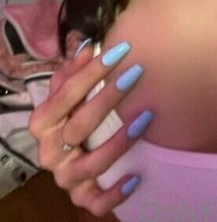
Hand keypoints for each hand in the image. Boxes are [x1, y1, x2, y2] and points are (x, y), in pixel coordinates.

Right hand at [29, 40, 152, 216]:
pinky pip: (96, 201)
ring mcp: (65, 177)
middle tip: (136, 73)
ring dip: (118, 142)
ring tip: (144, 118)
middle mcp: (49, 152)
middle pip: (79, 126)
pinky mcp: (81, 197)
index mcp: (43, 122)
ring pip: (90, 165)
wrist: (72, 157)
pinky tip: (136, 176)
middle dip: (108, 98)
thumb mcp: (68, 93)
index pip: (65, 94)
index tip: (120, 52)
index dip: (91, 72)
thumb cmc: (71, 116)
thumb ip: (73, 71)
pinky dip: (115, 193)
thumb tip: (87, 45)